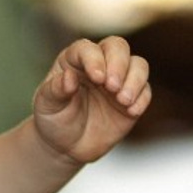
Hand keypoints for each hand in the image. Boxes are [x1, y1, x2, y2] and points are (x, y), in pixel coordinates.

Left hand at [32, 35, 151, 164]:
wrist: (67, 146)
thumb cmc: (53, 120)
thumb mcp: (47, 105)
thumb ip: (55, 90)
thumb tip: (69, 77)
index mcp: (74, 61)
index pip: (88, 48)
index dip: (94, 59)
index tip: (97, 78)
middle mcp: (99, 64)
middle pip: (118, 47)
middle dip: (118, 64)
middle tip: (111, 87)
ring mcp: (118, 79)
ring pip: (138, 65)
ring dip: (134, 80)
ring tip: (122, 100)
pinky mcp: (133, 97)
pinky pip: (145, 90)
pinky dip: (142, 99)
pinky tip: (131, 111)